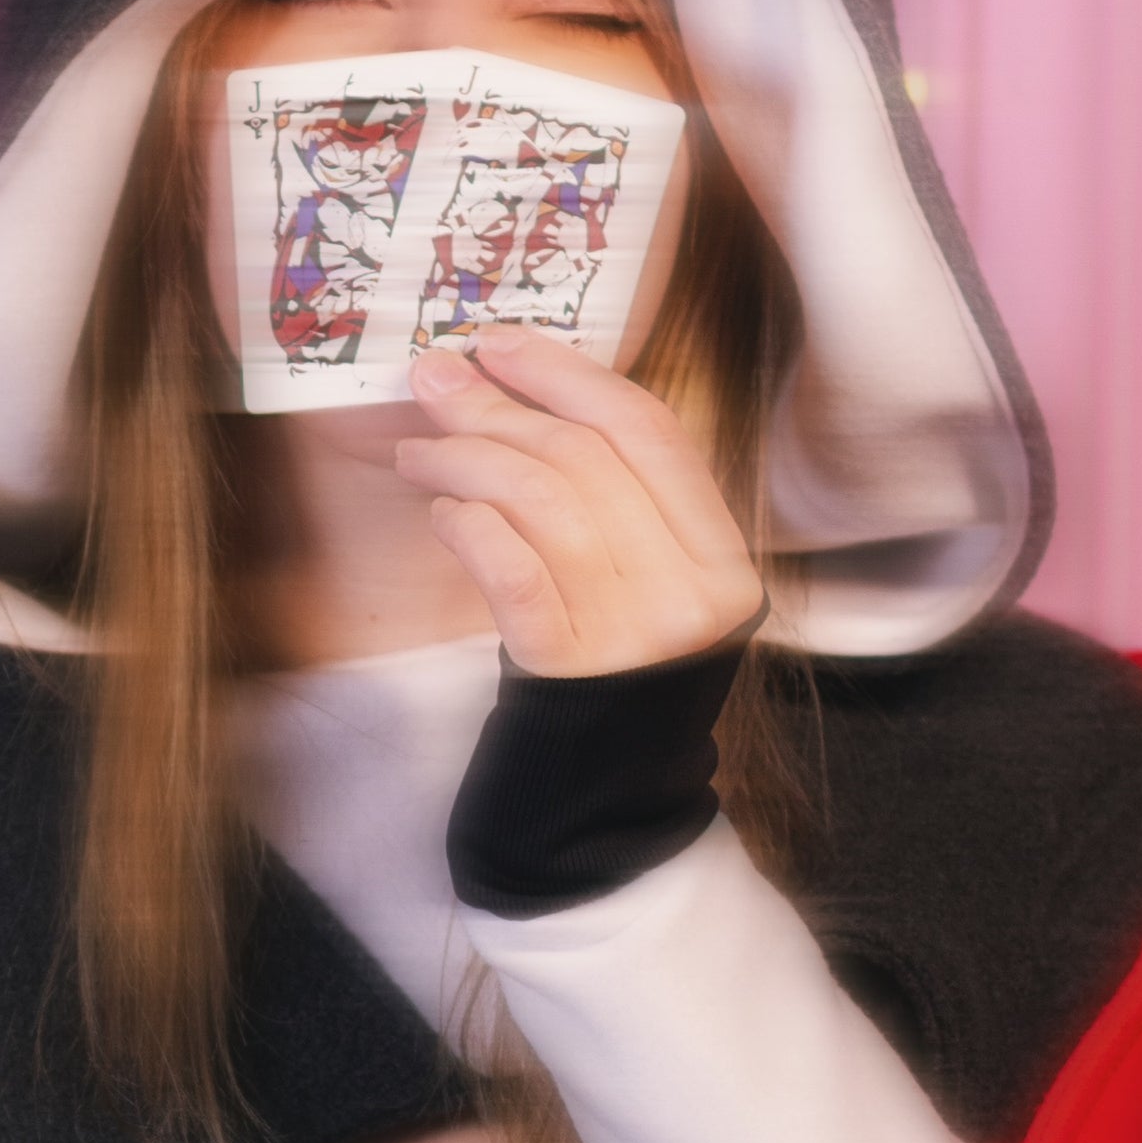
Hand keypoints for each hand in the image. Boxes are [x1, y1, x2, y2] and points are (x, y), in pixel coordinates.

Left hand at [395, 327, 763, 676]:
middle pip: (586, 457)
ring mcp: (631, 635)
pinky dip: (470, 528)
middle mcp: (688, 595)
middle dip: (498, 404)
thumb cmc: (615, 674)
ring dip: (466, 459)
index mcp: (723, 563)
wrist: (602, 801)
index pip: (649, 430)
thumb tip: (513, 383)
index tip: (499, 341)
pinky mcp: (566, 672)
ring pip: (543, 501)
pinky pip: (511, 569)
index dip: (569, 373)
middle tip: (433, 379)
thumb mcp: (646, 585)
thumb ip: (612, 500)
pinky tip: (441, 514)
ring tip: (418, 452)